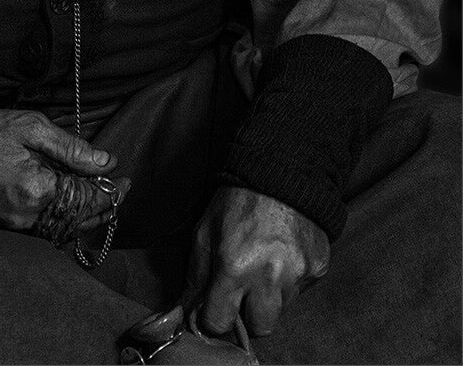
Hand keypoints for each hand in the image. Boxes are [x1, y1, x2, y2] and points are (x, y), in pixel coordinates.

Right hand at [0, 108, 129, 233]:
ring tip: (101, 195)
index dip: (111, 192)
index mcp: (35, 191)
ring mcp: (11, 224)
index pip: (86, 199)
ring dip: (82, 213)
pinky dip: (60, 215)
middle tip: (121, 190)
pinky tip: (69, 200)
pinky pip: (41, 225)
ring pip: (60, 226)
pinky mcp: (1, 224)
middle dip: (102, 205)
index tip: (128, 181)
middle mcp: (25, 217)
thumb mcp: (31, 127)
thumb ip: (71, 149)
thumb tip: (106, 162)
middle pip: (76, 220)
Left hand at [181, 186, 329, 338]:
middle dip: (249, 313)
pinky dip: (290, 281)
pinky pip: (301, 292)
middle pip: (260, 328)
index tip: (216, 304)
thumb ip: (194, 279)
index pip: (220, 322)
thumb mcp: (204, 233)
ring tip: (264, 264)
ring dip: (270, 297)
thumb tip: (182, 316)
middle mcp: (269, 275)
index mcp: (234, 267)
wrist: (280, 171)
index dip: (215, 315)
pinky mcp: (318, 268)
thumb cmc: (236, 202)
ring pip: (281, 310)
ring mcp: (297, 273)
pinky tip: (282, 255)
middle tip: (244, 288)